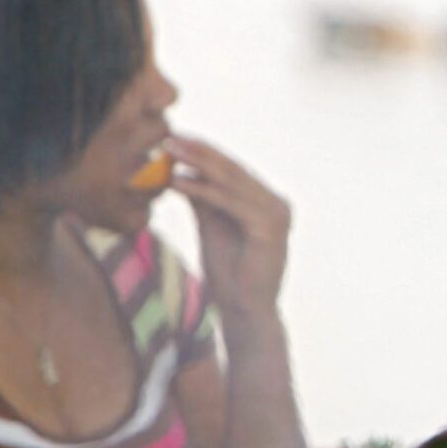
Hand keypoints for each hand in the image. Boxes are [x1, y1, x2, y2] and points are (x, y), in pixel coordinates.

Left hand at [166, 136, 291, 324]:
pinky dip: (203, 191)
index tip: (174, 138)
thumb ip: (203, 198)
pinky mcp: (269, 227)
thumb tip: (180, 168)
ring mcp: (276, 214)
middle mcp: (276, 203)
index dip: (203, 152)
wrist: (244, 309)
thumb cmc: (228, 273)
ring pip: (231, 183)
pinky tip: (178, 182)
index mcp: (266, 202)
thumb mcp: (211, 226)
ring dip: (197, 165)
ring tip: (170, 152)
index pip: (232, 170)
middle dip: (198, 152)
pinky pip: (230, 203)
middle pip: (232, 171)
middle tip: (169, 137)